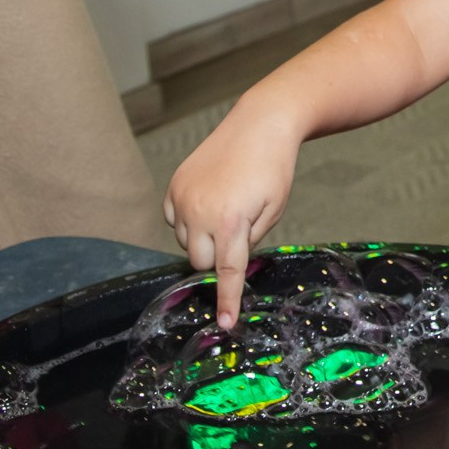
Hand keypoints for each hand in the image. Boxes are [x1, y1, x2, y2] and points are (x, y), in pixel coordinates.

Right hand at [163, 96, 304, 326]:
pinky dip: (188, 220)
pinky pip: (173, 220)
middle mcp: (200, 212)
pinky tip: (208, 201)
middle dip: (217, 258)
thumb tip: (229, 264)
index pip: (227, 272)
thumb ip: (249, 242)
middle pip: (200, 261)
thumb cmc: (274, 170)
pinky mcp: (173, 186)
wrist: (259, 125)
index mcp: (231, 221)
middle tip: (238, 234)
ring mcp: (183, 197)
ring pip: (184, 241)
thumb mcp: (272, 211)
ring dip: (202, 238)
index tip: (225, 323)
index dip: (227, 299)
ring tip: (227, 209)